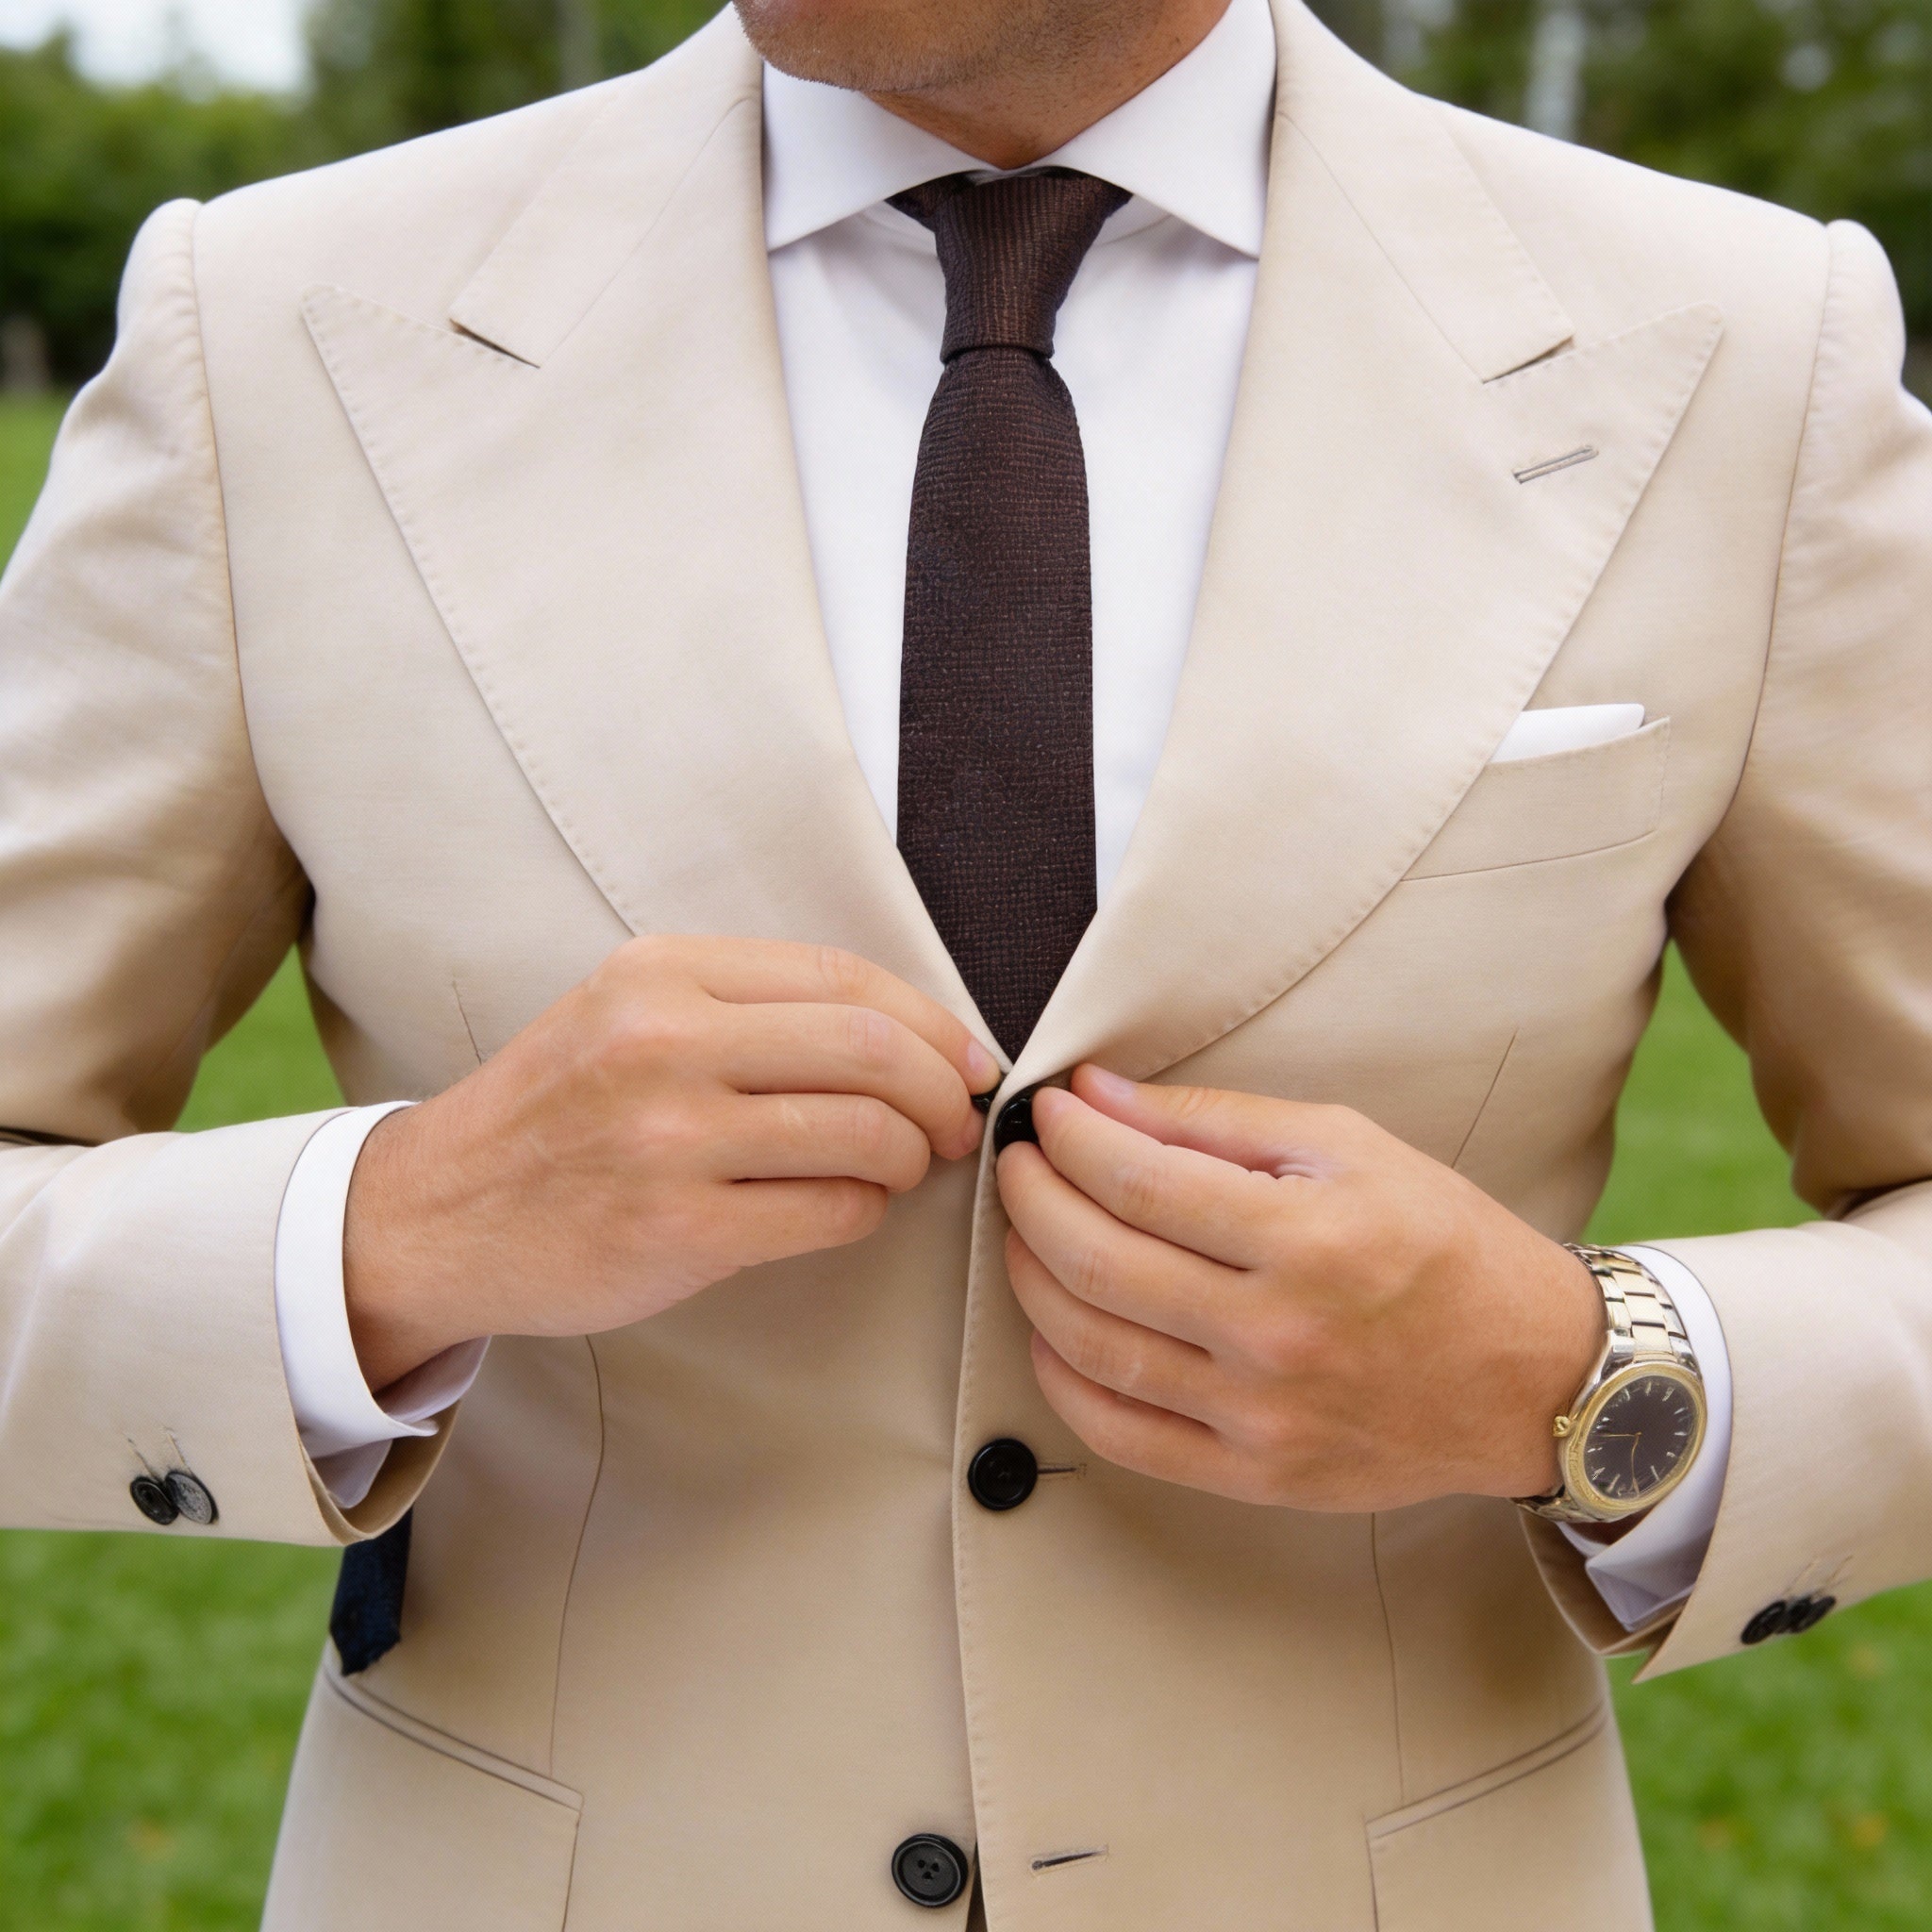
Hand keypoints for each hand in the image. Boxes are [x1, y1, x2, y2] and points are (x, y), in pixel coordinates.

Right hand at [344, 936, 996, 1390]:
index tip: (968, 1058)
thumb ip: (747, 1006)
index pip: (844, 978)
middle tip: (954, 1122)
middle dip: (943, 1090)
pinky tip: (846, 1206)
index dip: (933, 1021)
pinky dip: (865, 1211)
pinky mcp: (678, 1229)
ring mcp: (670, 1138)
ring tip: (902, 1166)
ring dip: (909, 1155)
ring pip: (864, 1132)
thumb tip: (911, 1034)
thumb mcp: (627, 1011)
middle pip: (872, 1048)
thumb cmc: (555, 1113)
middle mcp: (666, 1041)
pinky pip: (830, 1212)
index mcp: (662, 972)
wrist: (436, 1213)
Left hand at [996, 1067, 1603, 1510]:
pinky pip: (1124, 1436)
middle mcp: (1278, 1334)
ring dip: (1031, 1281)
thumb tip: (1097, 1096)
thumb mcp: (1348, 1147)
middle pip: (1101, 1262)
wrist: (1533, 1376)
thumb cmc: (1442, 1244)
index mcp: (1307, 1238)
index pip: (1138, 1182)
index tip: (1045, 1113)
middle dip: (1031, 1200)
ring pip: (1096, 1349)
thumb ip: (1213, 1122)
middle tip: (1017, 1165)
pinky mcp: (1257, 1476)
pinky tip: (1050, 1331)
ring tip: (1022, 1235)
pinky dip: (1064, 1380)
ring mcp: (1263, 1416)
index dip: (1069, 1140)